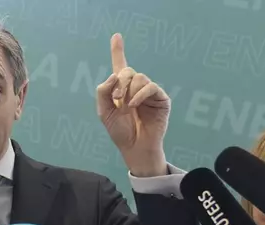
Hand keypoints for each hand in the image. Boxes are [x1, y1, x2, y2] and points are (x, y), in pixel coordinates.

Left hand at [96, 33, 170, 176]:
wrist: (134, 147)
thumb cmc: (120, 131)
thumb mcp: (104, 112)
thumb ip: (104, 93)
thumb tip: (114, 75)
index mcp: (121, 89)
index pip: (119, 65)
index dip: (118, 50)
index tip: (116, 36)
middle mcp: (135, 88)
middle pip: (127, 70)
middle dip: (120, 82)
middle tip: (116, 98)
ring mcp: (149, 92)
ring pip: (138, 78)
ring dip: (129, 91)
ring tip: (127, 107)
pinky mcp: (161, 99)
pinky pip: (150, 87)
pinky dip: (140, 95)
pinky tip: (134, 105)